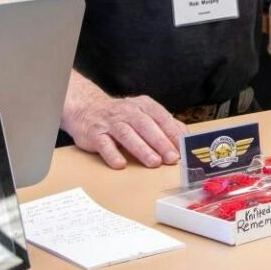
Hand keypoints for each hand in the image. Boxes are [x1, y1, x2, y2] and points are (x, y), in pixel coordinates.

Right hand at [63, 80, 187, 169]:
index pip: (162, 117)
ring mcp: (110, 122)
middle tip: (172, 158)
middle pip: (146, 126)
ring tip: (154, 162)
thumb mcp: (143, 113)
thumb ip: (163, 123)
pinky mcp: (94, 134)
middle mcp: (127, 111)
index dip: (173, 132)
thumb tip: (184, 136)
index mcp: (143, 105)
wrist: (87, 109)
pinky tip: (120, 164)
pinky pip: (104, 144)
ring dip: (142, 149)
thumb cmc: (122, 116)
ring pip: (127, 135)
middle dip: (161, 142)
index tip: (183, 147)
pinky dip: (112, 154)